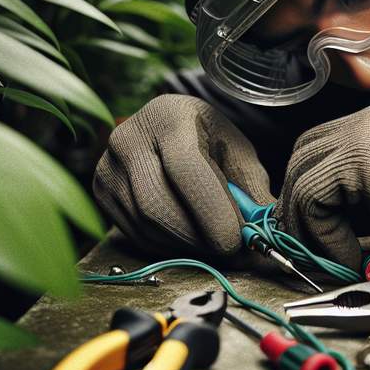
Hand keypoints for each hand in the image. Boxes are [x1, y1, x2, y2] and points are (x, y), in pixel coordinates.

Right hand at [93, 95, 271, 254]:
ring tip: (214, 244)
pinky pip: (134, 234)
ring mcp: (107, 166)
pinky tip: (189, 239)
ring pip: (145, 226)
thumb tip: (268, 236)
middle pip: (157, 204)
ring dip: (185, 246)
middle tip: (230, 252)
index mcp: (168, 117)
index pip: (184, 167)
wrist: (167, 127)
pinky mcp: (101, 191)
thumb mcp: (238, 153)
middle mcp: (128, 138)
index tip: (234, 240)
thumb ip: (252, 191)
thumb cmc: (209, 140)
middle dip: (198, 238)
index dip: (210, 210)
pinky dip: (167, 246)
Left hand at [275, 103, 369, 267]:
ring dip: (309, 227)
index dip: (309, 193)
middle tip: (311, 244)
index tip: (320, 231)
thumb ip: (365, 196)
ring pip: (300, 180)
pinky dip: (324, 235)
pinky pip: (313, 199)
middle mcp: (363, 122)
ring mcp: (360, 136)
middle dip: (299, 206)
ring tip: (337, 256)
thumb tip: (330, 223)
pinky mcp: (359, 160)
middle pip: (301, 159)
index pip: (317, 151)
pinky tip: (350, 255)